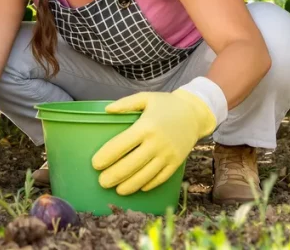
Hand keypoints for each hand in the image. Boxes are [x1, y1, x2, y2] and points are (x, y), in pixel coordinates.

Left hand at [91, 89, 216, 194]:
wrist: (195, 113)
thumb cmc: (166, 104)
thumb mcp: (145, 98)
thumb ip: (125, 104)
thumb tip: (106, 110)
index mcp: (145, 126)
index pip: (121, 145)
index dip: (107, 156)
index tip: (95, 164)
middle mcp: (156, 143)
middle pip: (131, 164)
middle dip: (114, 175)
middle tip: (101, 182)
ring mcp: (168, 155)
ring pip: (145, 175)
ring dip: (130, 185)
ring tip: (117, 190)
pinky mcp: (177, 162)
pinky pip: (161, 177)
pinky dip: (149, 184)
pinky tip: (139, 188)